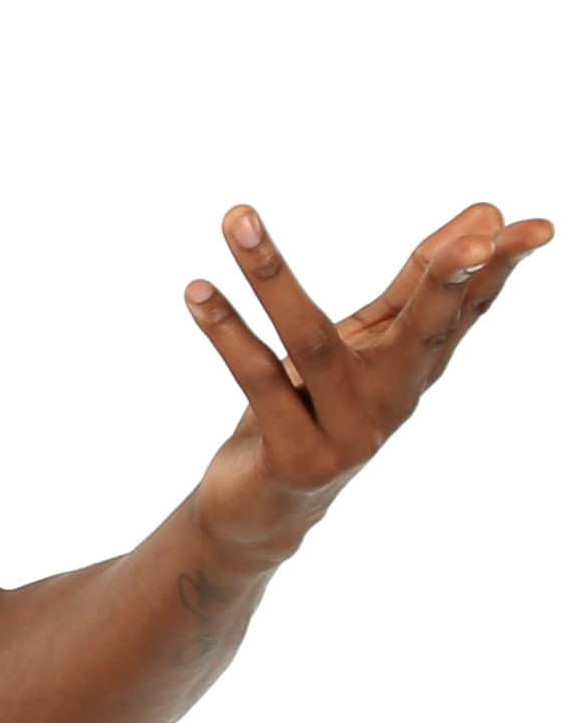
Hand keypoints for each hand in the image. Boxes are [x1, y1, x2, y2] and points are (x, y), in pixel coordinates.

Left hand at [182, 199, 549, 562]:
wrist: (261, 508)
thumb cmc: (318, 408)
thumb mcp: (367, 344)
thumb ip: (413, 285)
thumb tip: (482, 214)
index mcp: (415, 366)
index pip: (466, 308)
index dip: (498, 266)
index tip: (524, 221)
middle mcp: (393, 400)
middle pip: (424, 333)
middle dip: (447, 284)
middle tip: (473, 240)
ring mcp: (348, 433)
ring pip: (313, 341)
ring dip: (271, 275)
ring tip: (237, 217)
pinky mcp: (296, 457)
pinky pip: (257, 381)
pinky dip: (225, 332)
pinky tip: (197, 289)